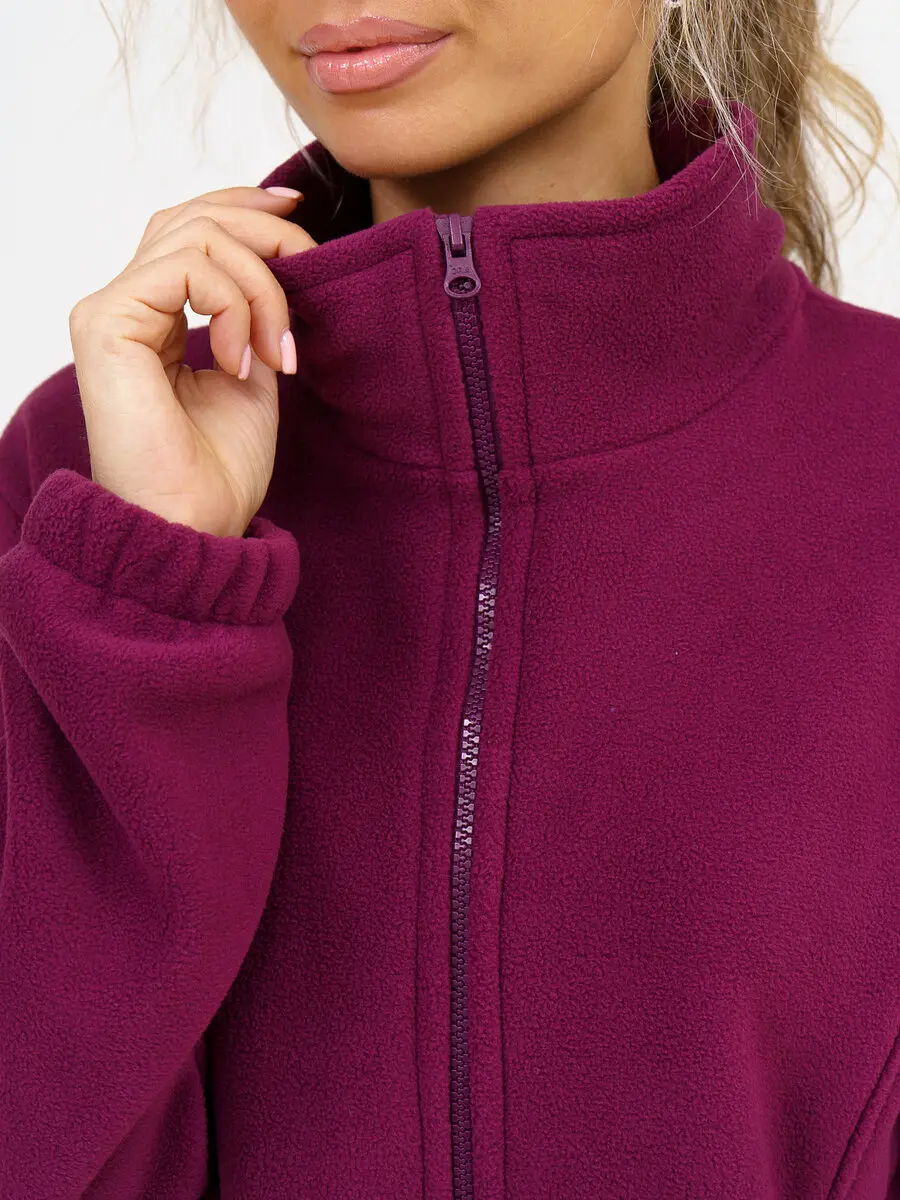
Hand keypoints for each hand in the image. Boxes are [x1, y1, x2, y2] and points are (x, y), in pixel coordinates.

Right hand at [68, 185, 314, 537]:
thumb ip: (255, 316)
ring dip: (261, 285)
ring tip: (276, 350)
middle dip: (268, 235)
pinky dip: (234, 305)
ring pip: (197, 237)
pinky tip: (244, 360)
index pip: (189, 228)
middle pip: (194, 217)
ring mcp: (110, 310)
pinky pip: (186, 269)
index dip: (244, 204)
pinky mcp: (106, 323)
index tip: (299, 212)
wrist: (195, 525)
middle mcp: (124, 304)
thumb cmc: (219, 469)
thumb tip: (287, 262)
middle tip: (314, 273)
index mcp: (153, 315)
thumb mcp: (254, 374)